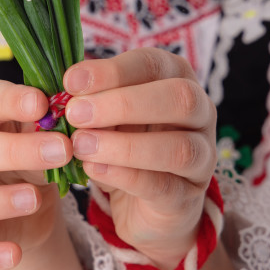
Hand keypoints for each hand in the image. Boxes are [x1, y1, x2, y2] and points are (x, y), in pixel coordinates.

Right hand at [0, 79, 73, 269]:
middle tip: (62, 150)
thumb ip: (46, 122)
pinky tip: (14, 255)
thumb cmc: (29, 152)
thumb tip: (65, 111)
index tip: (42, 104)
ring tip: (34, 198)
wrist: (29, 202)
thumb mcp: (40, 132)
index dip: (5, 100)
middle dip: (12, 150)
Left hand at [63, 48, 216, 269]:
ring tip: (81, 145)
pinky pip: (164, 186)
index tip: (72, 81)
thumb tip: (66, 88)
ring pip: (178, 147)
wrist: (143, 205)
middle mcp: (201, 114)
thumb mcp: (108, 116)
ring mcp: (202, 157)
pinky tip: (94, 170)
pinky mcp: (189, 197)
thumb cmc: (125, 143)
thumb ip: (94, 99)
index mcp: (179, 79)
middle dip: (124, 103)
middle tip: (76, 113)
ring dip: (124, 145)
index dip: (113, 70)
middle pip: (180, 98)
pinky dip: (126, 176)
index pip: (155, 64)